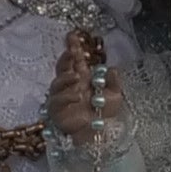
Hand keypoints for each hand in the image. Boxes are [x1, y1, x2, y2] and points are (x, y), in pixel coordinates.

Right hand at [47, 28, 117, 145]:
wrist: (98, 135)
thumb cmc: (104, 115)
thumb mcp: (114, 96)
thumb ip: (114, 82)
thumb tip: (112, 69)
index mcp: (82, 78)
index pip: (75, 59)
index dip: (73, 47)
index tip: (72, 35)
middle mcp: (69, 85)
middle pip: (62, 68)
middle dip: (65, 58)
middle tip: (71, 52)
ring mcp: (61, 97)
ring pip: (57, 83)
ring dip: (66, 78)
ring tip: (77, 77)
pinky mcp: (56, 111)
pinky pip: (57, 101)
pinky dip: (66, 96)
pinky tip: (76, 95)